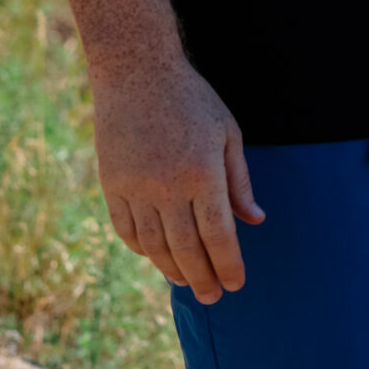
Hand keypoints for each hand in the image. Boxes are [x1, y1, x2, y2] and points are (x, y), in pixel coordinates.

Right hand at [90, 54, 263, 303]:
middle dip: (203, 278)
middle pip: (187, 249)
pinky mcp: (112, 183)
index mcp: (203, 173)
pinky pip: (125, 228)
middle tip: (213, 297)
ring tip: (187, 283)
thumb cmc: (191, 99)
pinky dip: (141, 248)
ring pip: (154, 245)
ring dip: (171, 270)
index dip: (228, 265)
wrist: (136, 71)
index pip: (219, 235)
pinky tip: (155, 257)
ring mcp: (136, 187)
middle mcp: (168, 186)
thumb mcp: (227, 133)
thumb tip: (256, 221)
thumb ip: (240, 181)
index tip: (236, 284)